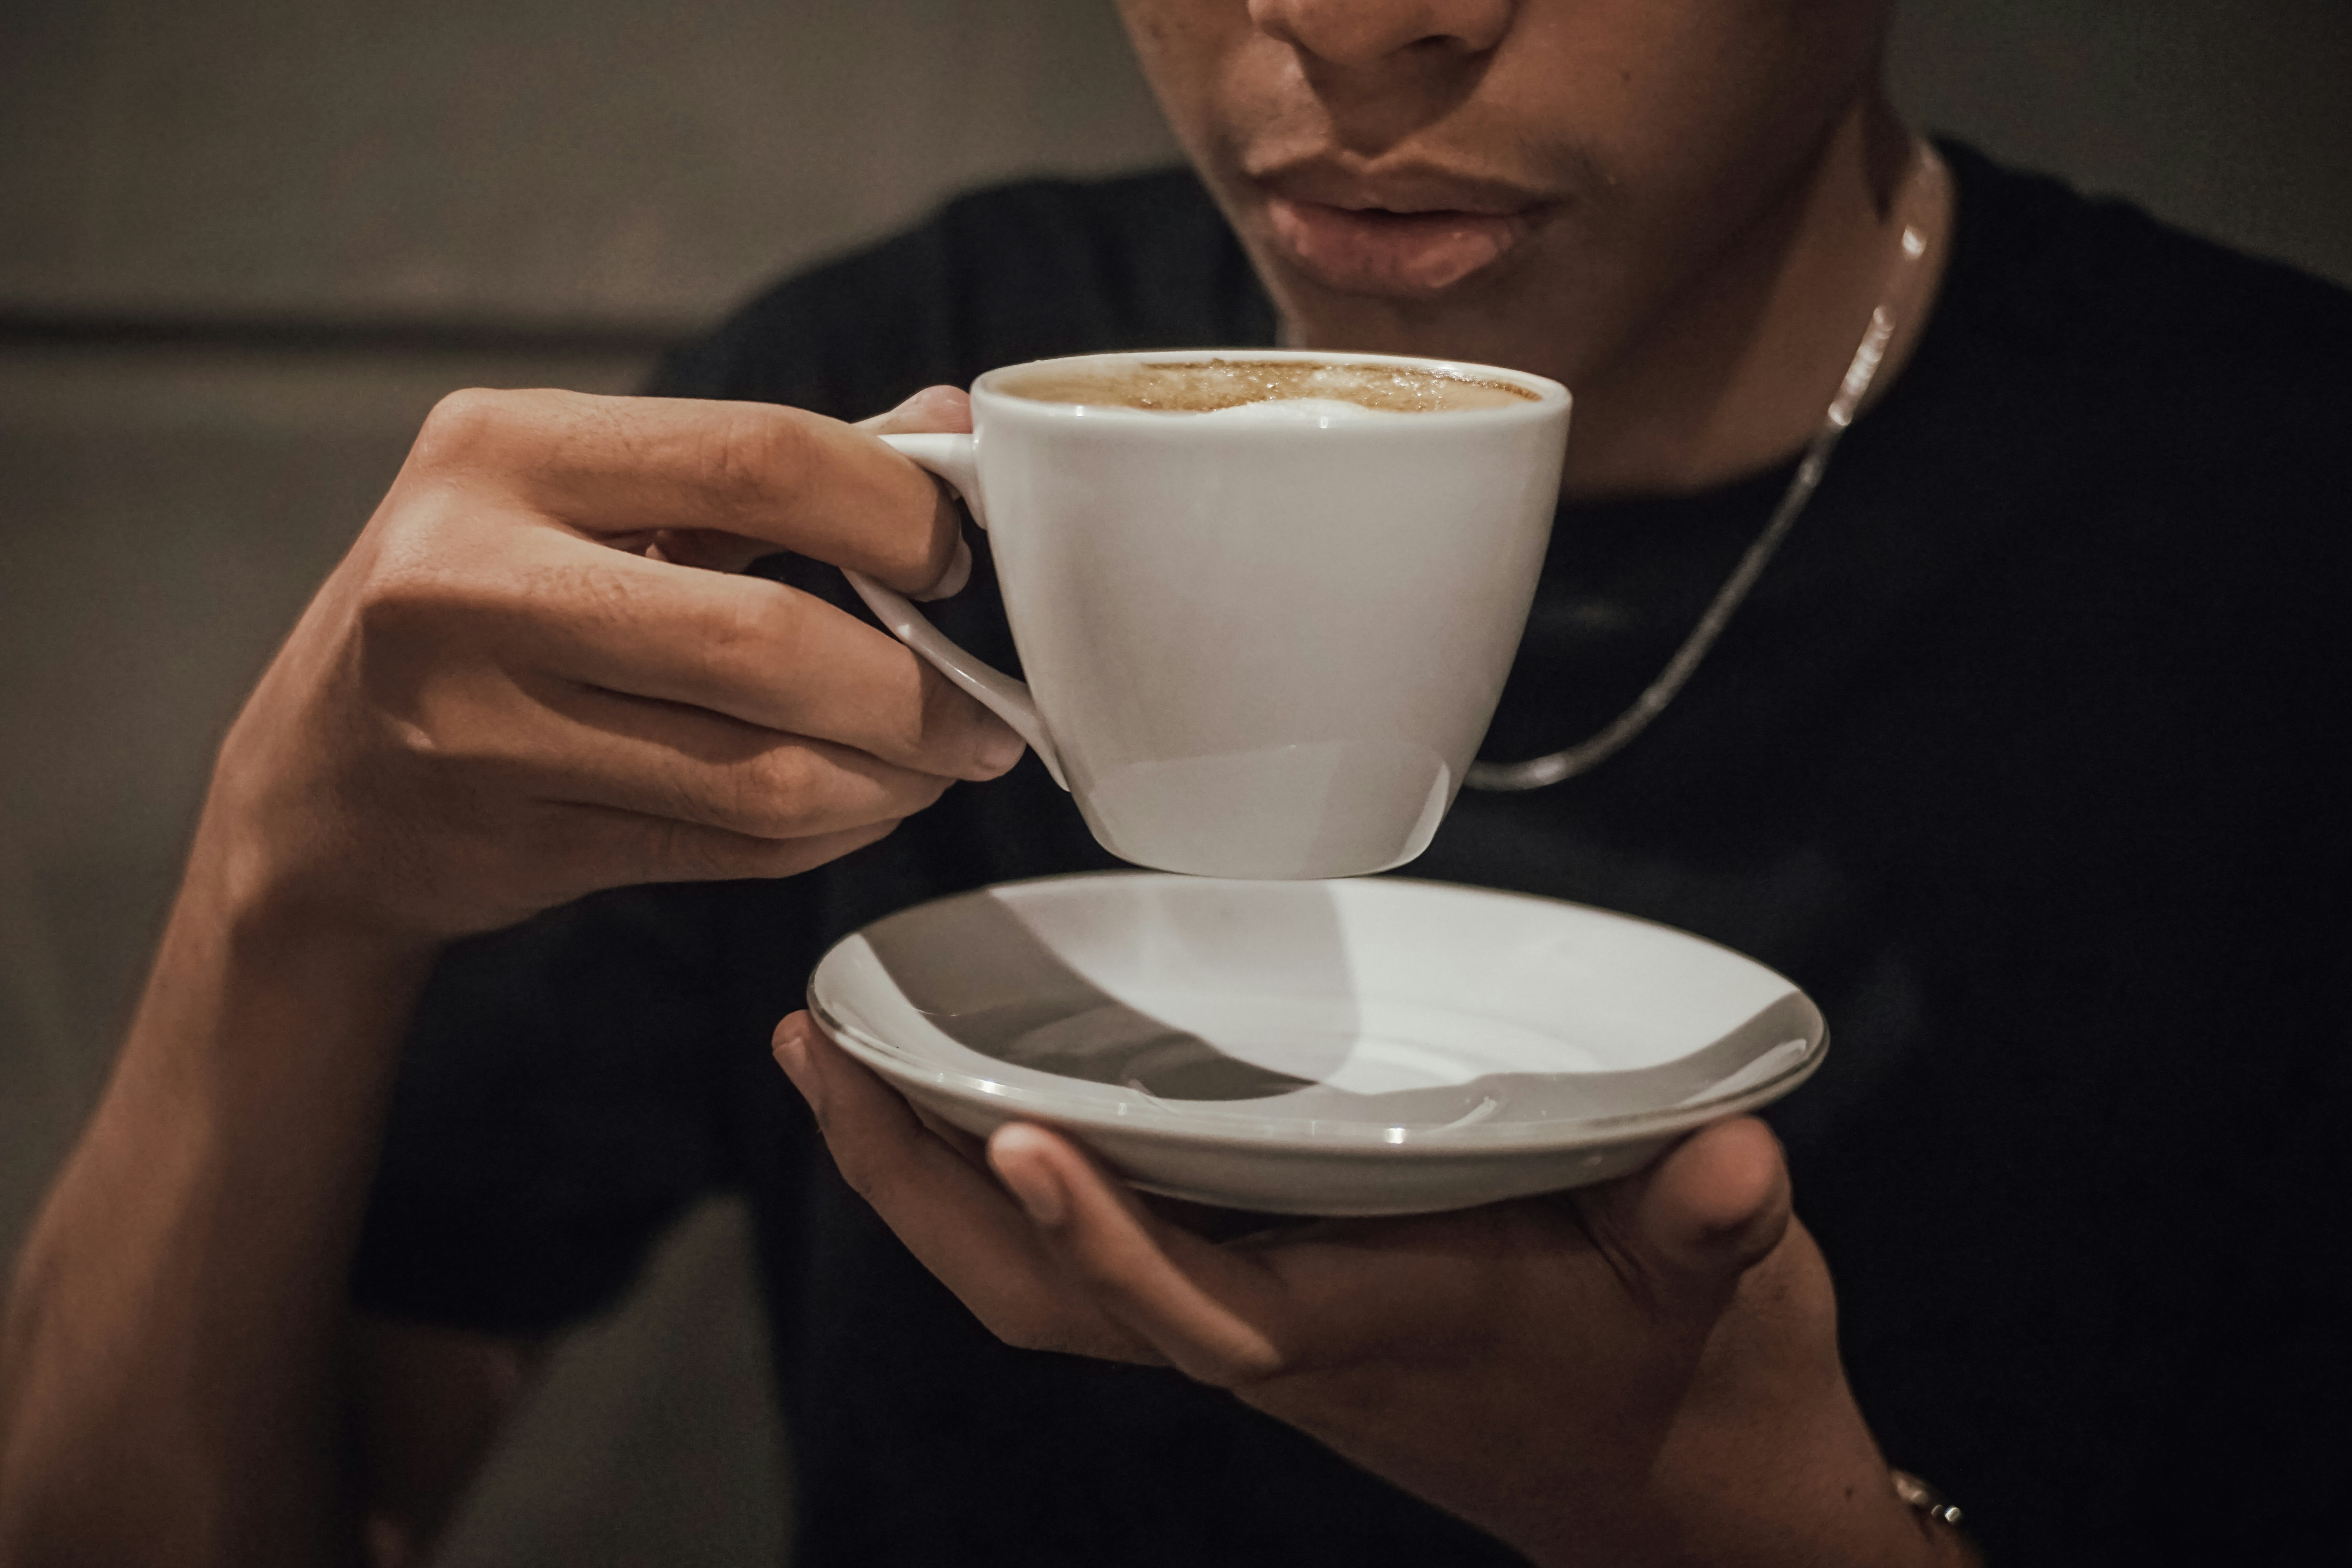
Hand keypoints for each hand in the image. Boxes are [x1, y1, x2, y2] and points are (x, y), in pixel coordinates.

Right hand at [192, 386, 1020, 946]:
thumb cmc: (485, 603)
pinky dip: (827, 833)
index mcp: (504, 448)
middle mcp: (468, 577)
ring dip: (889, 779)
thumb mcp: (590, 496)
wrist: (317, 786)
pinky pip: (732, 848)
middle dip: (915, 688)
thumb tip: (952, 424)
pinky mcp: (516, 844)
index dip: (897, 514)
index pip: (762, 453)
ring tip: (939, 766)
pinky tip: (860, 806)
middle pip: (768, 637)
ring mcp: (479, 723)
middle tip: (988, 713)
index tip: (957, 562)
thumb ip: (769, 465)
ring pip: (762, 771)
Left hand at [772, 1011, 1956, 1567]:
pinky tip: (973, 1110)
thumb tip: (1733, 1157)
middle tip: (814, 1051)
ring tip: (837, 1064)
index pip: (1196, 1305)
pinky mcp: (1271, 1301)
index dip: (1098, 1235)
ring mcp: (1263, 1326)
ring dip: (927, 1182)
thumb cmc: (1690, 1383)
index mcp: (1371, 1327)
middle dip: (917, 1189)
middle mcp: (1284, 1334)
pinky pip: (1098, 1257)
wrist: (1682, 1495)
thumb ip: (1710, 1224)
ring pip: (1045, 1287)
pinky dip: (1007, 1189)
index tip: (1011, 1137)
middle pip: (1050, 1302)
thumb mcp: (1723, 1295)